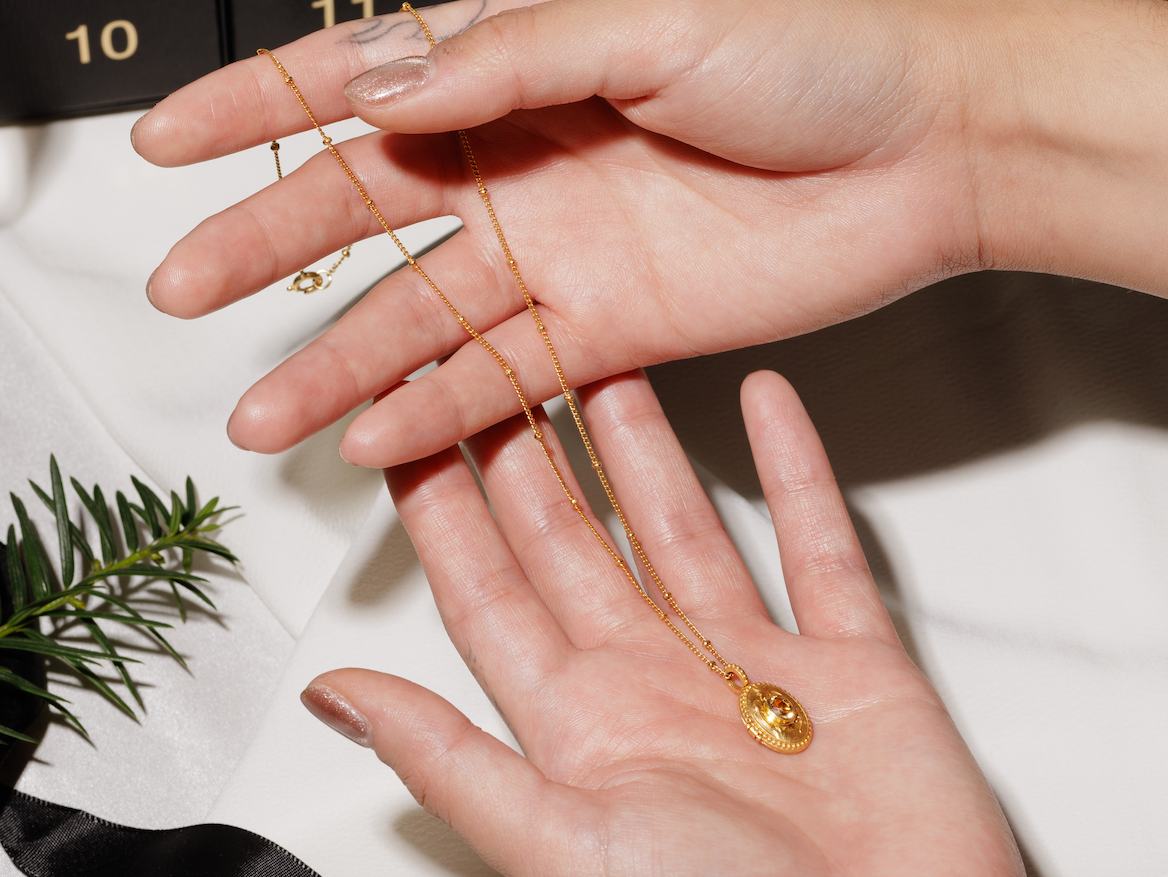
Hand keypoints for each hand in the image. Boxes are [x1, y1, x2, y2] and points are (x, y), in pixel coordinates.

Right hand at [132, 0, 1167, 464]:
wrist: (929, 145)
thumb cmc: (806, 49)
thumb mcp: (646, 23)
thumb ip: (504, 60)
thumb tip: (375, 85)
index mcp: (516, 54)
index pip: (358, 75)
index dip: (253, 104)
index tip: (163, 138)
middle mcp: (518, 152)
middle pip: (364, 205)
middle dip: (266, 243)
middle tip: (181, 287)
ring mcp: (556, 246)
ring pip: (419, 311)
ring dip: (340, 362)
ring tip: (260, 415)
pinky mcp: (608, 326)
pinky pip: (504, 374)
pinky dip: (440, 407)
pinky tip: (375, 438)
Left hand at [300, 371, 1023, 876]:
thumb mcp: (563, 842)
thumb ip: (449, 757)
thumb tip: (334, 696)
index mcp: (580, 727)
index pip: (488, 589)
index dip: (443, 507)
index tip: (408, 428)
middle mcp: (654, 685)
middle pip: (573, 537)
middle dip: (528, 450)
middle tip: (498, 363)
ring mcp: (753, 670)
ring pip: (679, 522)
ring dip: (641, 441)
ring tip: (606, 359)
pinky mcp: (852, 668)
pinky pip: (815, 543)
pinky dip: (796, 468)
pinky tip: (768, 403)